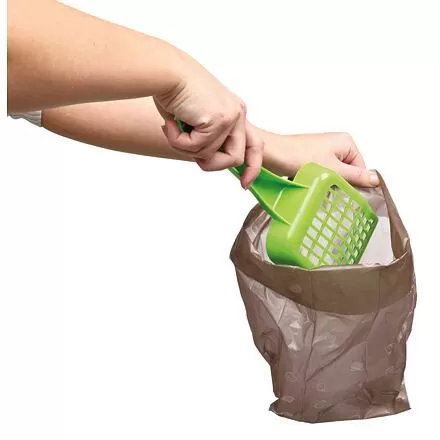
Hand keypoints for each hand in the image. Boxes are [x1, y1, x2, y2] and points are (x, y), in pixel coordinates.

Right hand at [154, 53, 262, 187]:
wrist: (166, 71)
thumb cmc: (174, 91)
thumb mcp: (196, 119)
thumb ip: (206, 138)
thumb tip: (205, 158)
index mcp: (234, 112)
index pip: (254, 144)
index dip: (252, 167)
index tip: (245, 184)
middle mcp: (237, 113)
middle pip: (236, 158)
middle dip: (212, 165)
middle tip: (191, 154)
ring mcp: (230, 117)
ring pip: (210, 156)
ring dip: (185, 148)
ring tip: (173, 128)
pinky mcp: (219, 120)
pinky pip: (197, 148)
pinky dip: (178, 141)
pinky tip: (171, 123)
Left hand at [262, 131, 378, 186]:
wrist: (271, 154)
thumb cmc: (296, 155)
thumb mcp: (331, 168)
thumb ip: (354, 176)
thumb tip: (375, 180)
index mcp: (346, 142)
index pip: (361, 169)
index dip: (354, 183)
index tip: (346, 194)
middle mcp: (336, 145)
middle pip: (347, 173)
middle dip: (338, 184)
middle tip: (328, 191)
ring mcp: (323, 152)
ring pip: (333, 175)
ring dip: (326, 184)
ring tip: (316, 186)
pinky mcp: (311, 159)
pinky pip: (321, 174)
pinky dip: (316, 181)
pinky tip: (309, 184)